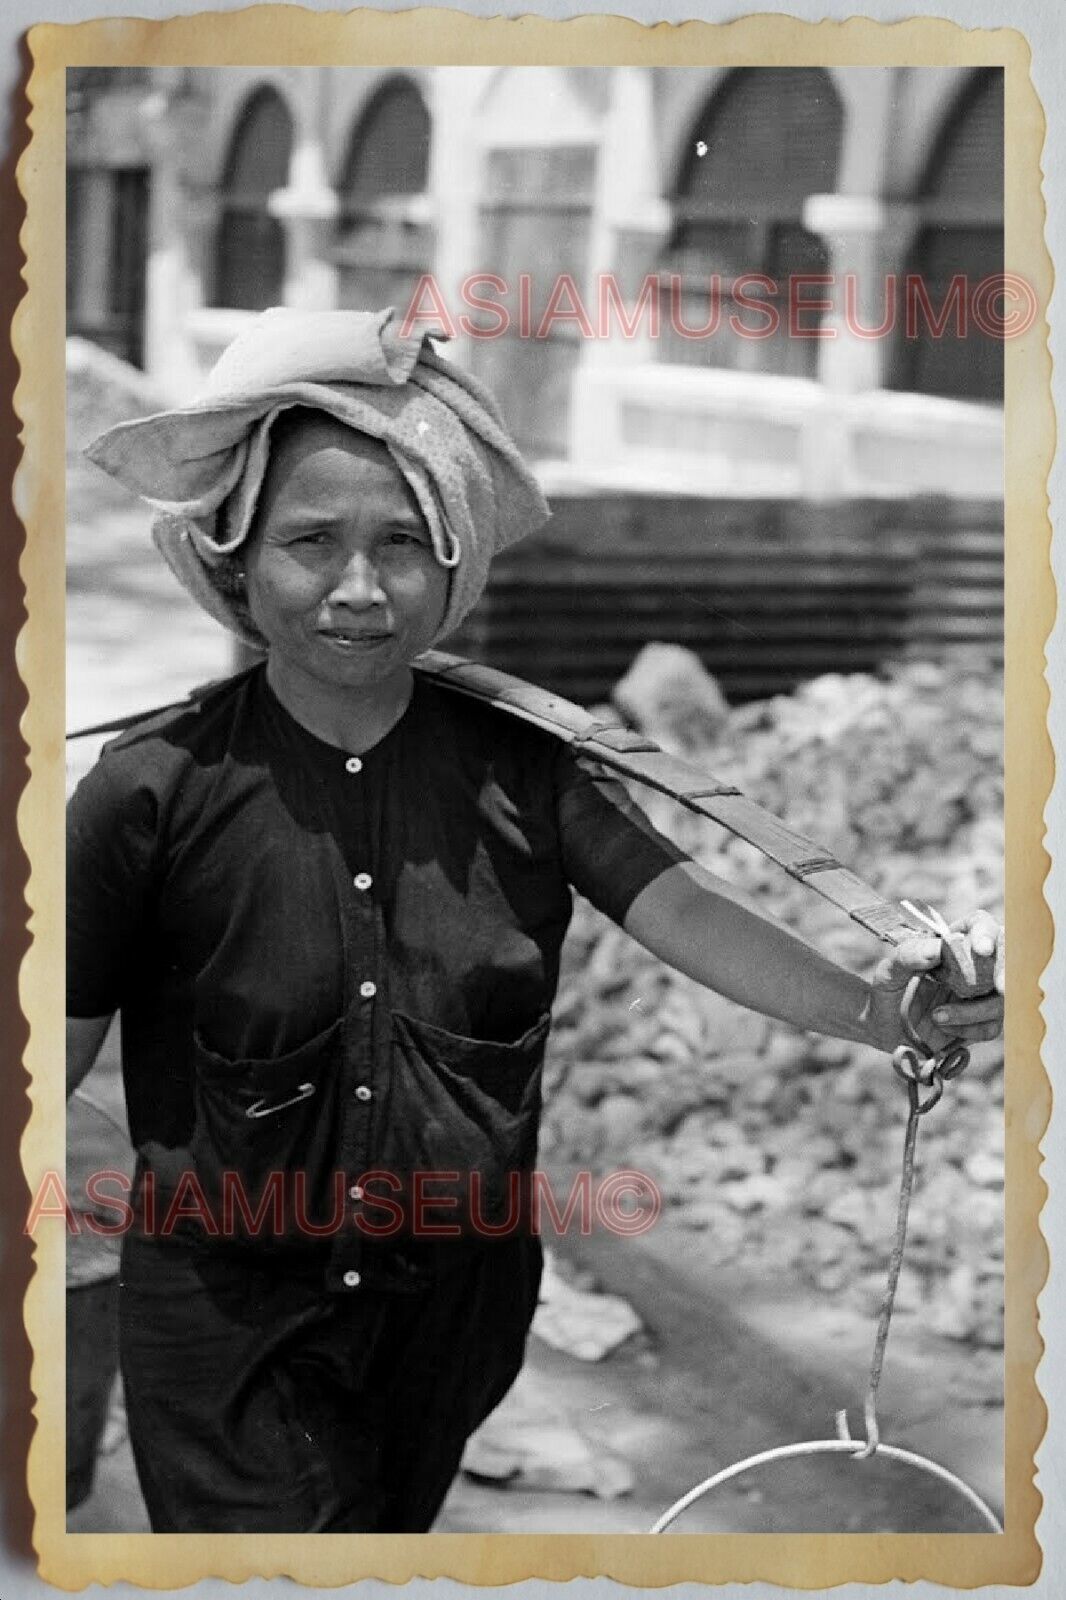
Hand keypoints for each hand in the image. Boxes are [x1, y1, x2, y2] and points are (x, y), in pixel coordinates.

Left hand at [866, 909, 1003, 1056]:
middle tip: (1001, 988)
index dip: (986, 933)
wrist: (883, 1029)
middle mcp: (974, 965)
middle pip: (1006, 958)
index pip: (979, 925)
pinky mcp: (982, 1021)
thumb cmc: (887, 992)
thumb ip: (909, 955)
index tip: (981, 949)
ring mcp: (982, 994)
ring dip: (974, 1011)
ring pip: (1001, 999)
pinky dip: (968, 1029)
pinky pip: (991, 1026)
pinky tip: (943, 1027)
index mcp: (954, 943)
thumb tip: (937, 949)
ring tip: (936, 1016)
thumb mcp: (889, 971)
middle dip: (1006, 972)